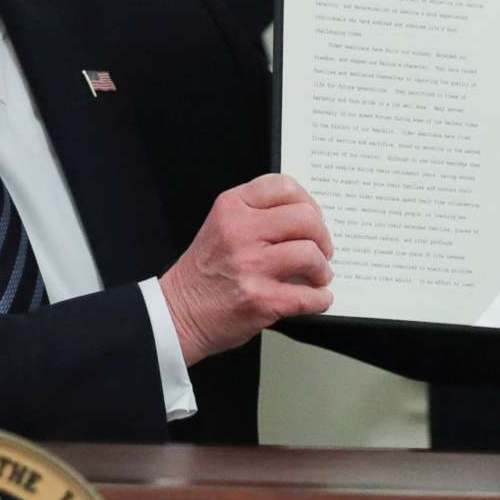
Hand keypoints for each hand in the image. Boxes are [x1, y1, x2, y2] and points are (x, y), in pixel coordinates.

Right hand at [159, 173, 335, 365]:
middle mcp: (240, 232)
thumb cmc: (204, 272)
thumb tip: (307, 219)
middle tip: (320, 250)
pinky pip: (309, 296)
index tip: (312, 218)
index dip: (308, 202)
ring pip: (310, 254)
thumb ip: (256, 215)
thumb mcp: (220, 225)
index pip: (284, 186)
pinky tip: (314, 299)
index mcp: (231, 207)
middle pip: (305, 218)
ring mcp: (251, 266)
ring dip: (322, 270)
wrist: (178, 313)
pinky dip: (320, 299)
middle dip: (322, 237)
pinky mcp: (261, 300)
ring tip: (316, 277)